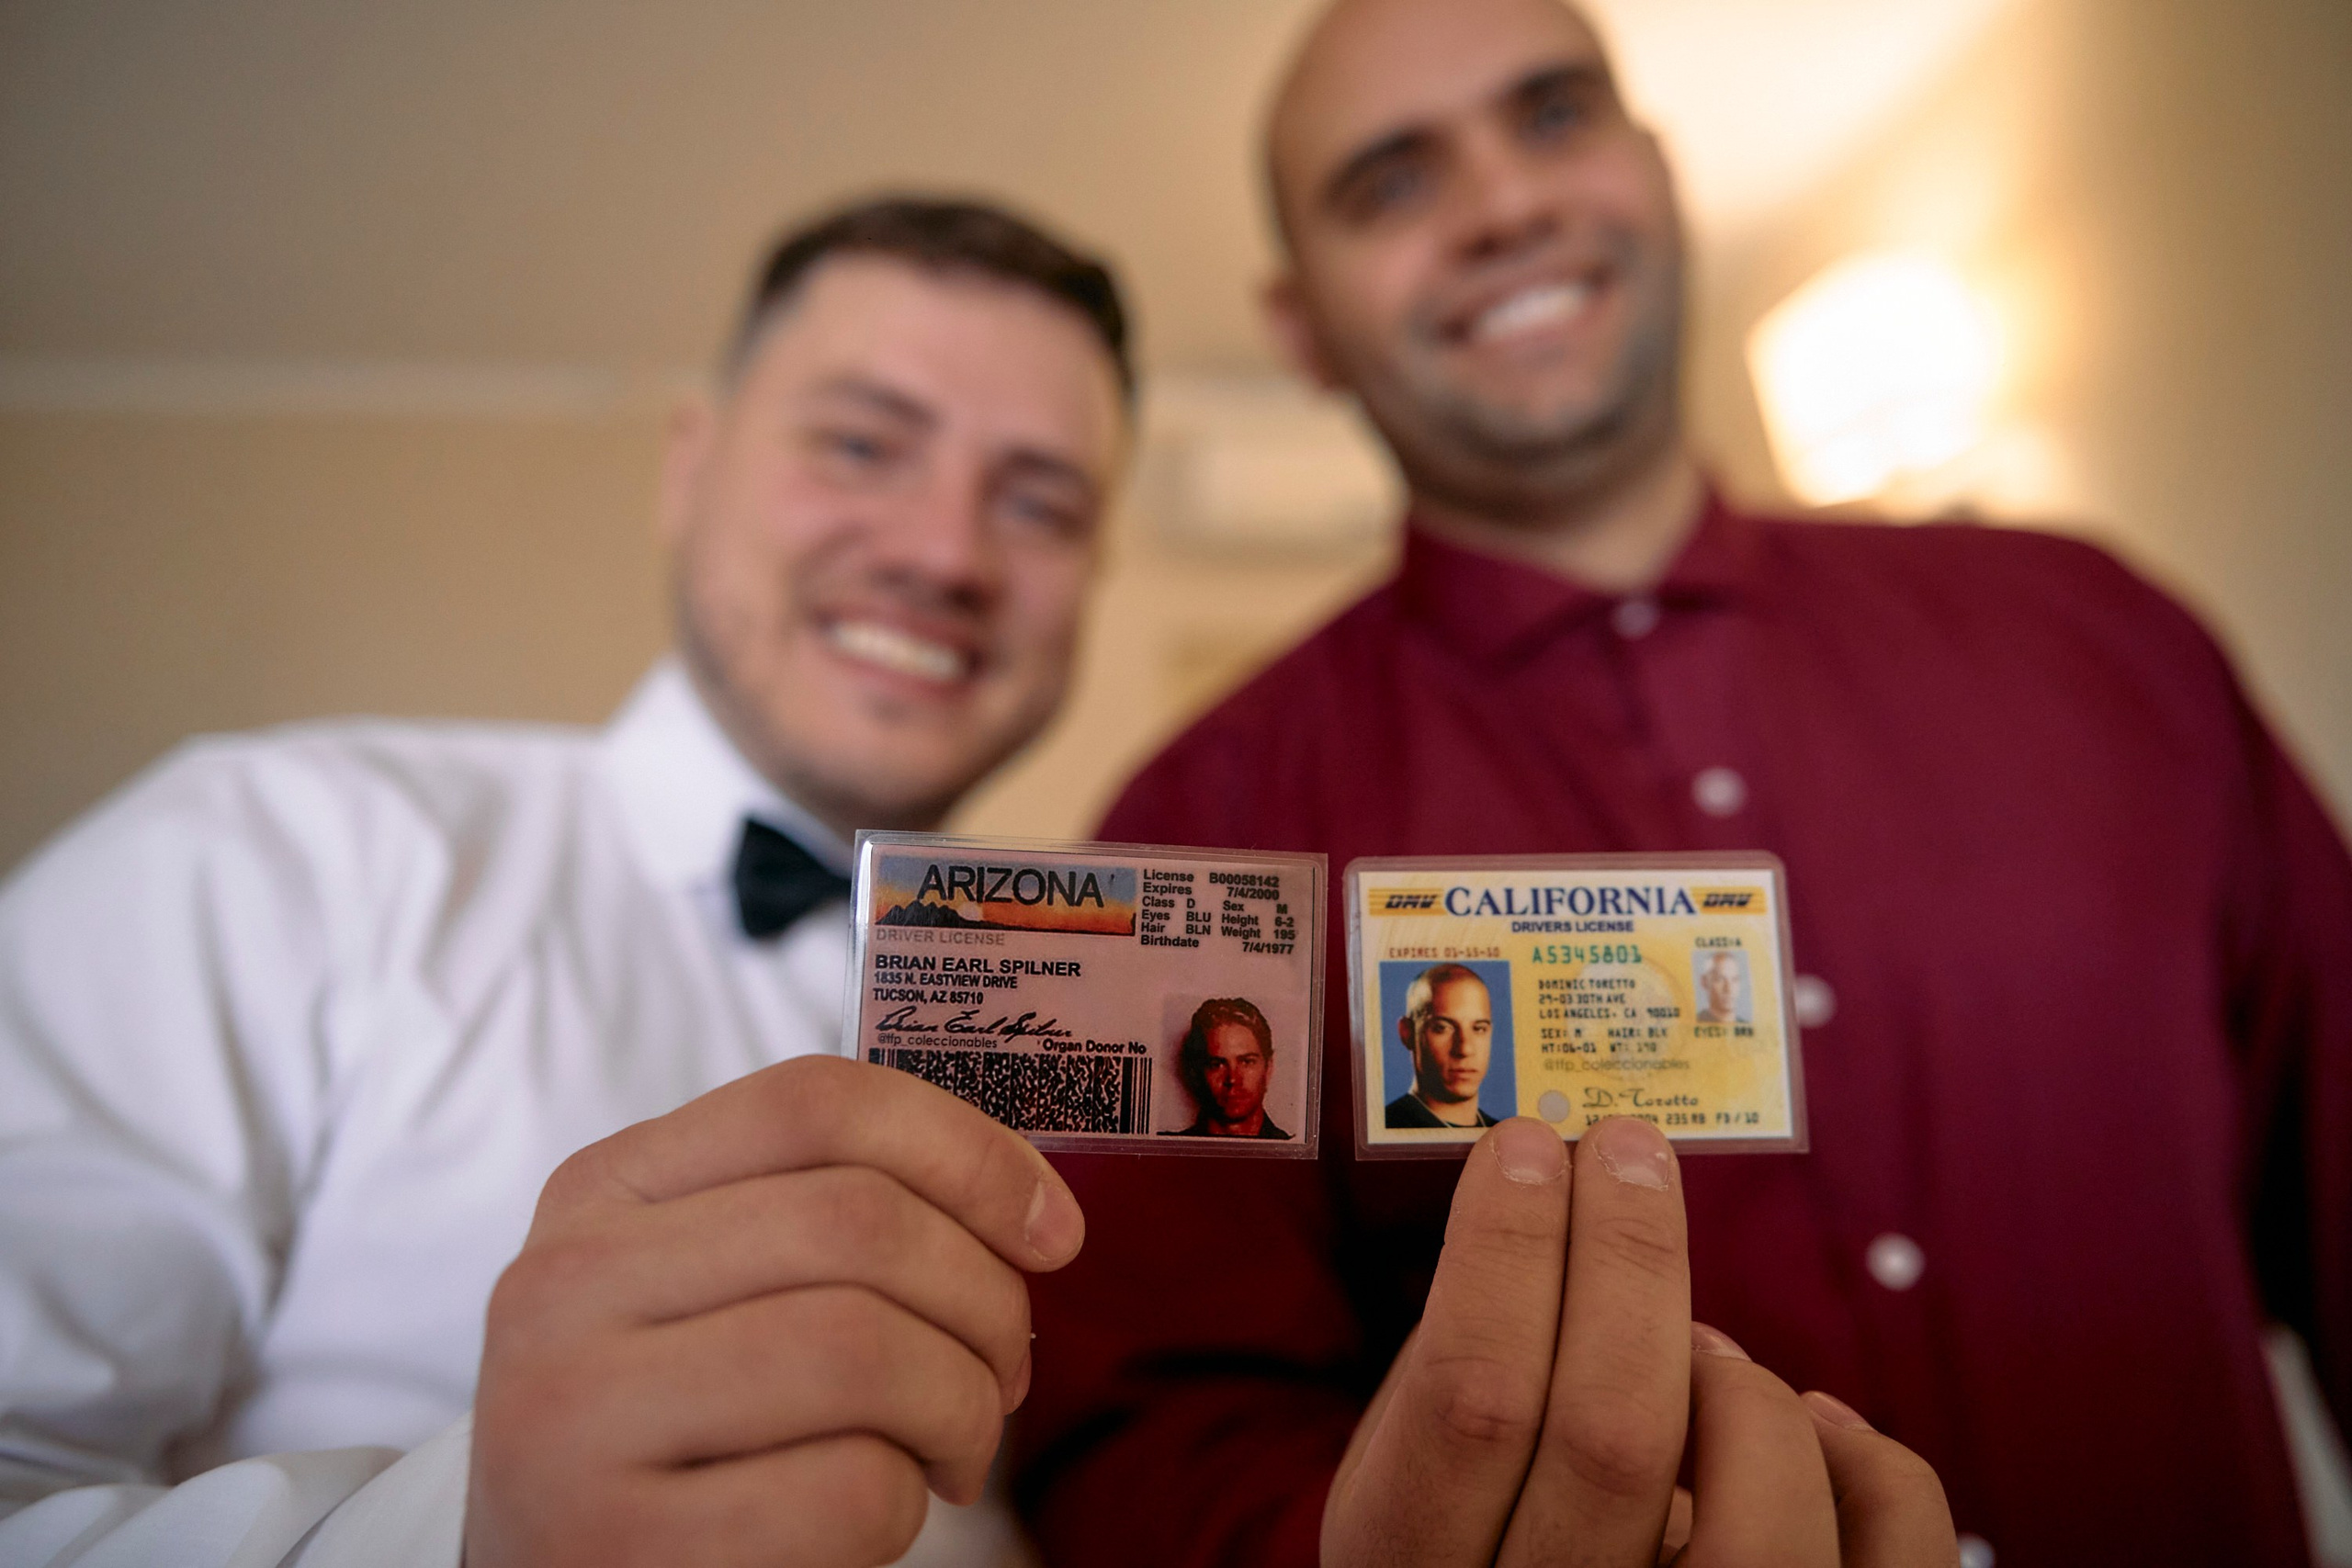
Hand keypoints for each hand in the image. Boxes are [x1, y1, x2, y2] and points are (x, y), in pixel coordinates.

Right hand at [464, 1055, 1085, 1567]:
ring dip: (960, 1406)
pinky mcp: (619, 1544)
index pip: (815, 1104)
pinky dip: (905, 1505)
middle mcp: (566, 1284)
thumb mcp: (710, 1286)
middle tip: (1005, 1370)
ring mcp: (573, 1419)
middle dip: (983, 1299)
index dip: (969, 1153)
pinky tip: (880, 1512)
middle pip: (857, 1223)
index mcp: (603, 1190)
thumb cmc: (683, 1424)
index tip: (1053, 1230)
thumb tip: (1032, 1210)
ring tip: (952, 1447)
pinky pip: (848, 1489)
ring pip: (863, 1352)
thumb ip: (832, 1216)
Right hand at [1323, 1115, 1953, 1565]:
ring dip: (1731, 1376)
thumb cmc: (1492, 1550)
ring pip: (1754, 1503)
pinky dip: (1858, 1450)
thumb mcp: (1420, 1494)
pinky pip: (1885, 1545)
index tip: (1526, 1147)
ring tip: (1697, 1342)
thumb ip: (1448, 1382)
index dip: (1504, 1254)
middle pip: (1611, 1433)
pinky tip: (1803, 1421)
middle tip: (1625, 1150)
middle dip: (1624, 1257)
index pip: (1470, 1401)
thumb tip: (1527, 1205)